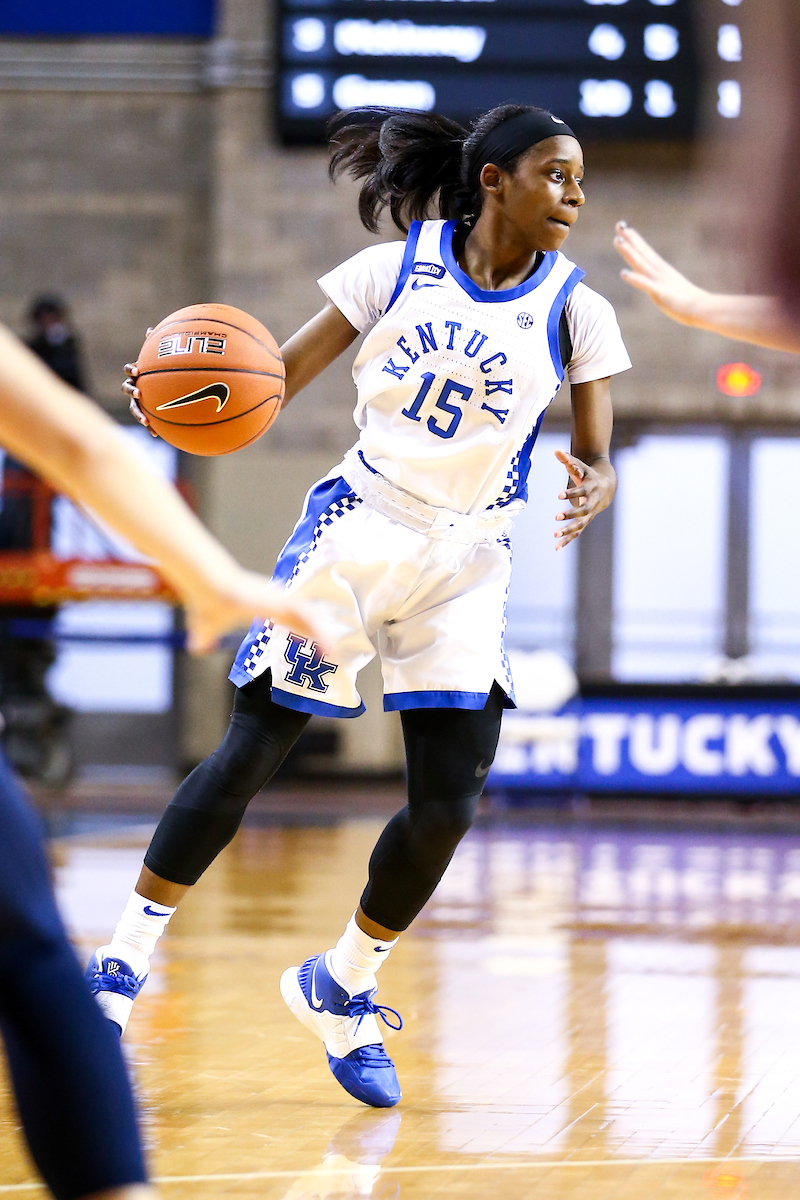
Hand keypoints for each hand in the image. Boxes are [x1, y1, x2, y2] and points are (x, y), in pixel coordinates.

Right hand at [122, 327, 158, 436]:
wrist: (164, 391)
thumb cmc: (162, 373)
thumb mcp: (161, 362)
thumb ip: (157, 347)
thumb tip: (153, 329)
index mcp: (138, 375)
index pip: (129, 370)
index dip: (131, 369)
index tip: (138, 370)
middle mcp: (135, 387)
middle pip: (127, 389)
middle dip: (132, 391)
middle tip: (140, 393)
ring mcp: (138, 402)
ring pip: (134, 408)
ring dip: (139, 414)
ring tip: (145, 420)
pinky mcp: (146, 414)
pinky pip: (148, 421)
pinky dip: (151, 427)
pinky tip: (157, 435)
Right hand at [184, 570, 327, 654]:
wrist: (208, 589)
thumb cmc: (206, 603)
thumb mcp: (204, 627)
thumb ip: (203, 637)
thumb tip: (194, 648)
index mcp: (265, 607)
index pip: (292, 622)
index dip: (306, 634)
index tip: (318, 648)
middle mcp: (276, 602)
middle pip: (305, 621)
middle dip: (321, 637)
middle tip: (335, 655)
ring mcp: (279, 600)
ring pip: (308, 619)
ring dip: (323, 636)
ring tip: (336, 654)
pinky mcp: (278, 602)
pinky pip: (304, 618)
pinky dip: (316, 631)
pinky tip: (327, 644)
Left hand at [554, 449, 613, 549]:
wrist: (607, 486)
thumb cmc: (588, 474)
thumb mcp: (580, 465)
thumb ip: (568, 459)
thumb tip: (556, 450)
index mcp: (591, 488)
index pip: (582, 491)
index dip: (571, 493)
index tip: (559, 494)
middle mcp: (592, 503)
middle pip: (583, 511)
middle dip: (570, 514)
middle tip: (556, 517)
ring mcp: (590, 514)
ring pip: (580, 525)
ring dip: (568, 530)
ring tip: (555, 535)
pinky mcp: (585, 521)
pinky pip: (577, 533)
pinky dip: (567, 540)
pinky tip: (556, 547)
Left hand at [613, 222, 708, 326]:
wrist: (702, 308)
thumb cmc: (688, 302)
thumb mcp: (671, 289)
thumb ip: (662, 284)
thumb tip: (655, 282)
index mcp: (662, 270)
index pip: (645, 252)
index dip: (634, 240)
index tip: (624, 228)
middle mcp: (660, 272)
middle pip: (642, 253)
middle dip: (630, 239)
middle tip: (619, 225)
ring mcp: (660, 281)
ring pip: (641, 264)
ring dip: (629, 252)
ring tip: (618, 241)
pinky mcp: (660, 293)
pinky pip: (645, 285)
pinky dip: (635, 278)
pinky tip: (623, 273)